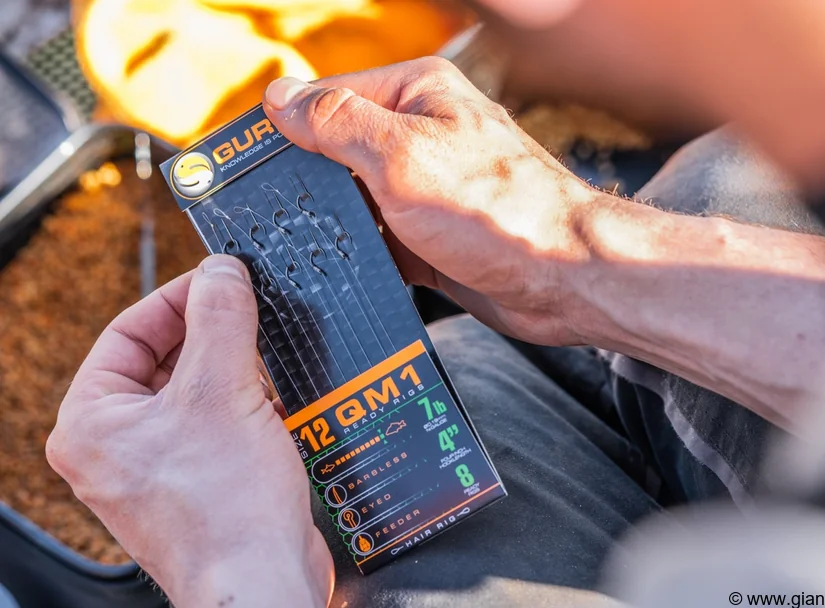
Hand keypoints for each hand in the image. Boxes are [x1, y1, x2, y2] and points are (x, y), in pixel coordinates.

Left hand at [47, 256, 332, 607]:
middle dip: (212, 334)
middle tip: (252, 312)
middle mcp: (116, 446)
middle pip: (163, 359)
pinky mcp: (195, 482)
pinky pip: (215, 423)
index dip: (178, 298)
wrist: (260, 582)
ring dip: (234, 369)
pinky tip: (274, 400)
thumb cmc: (225, 508)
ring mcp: (156, 467)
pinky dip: (244, 404)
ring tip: (267, 358)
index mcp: (93, 423)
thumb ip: (220, 319)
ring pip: (194, 391)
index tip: (221, 280)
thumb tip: (221, 271)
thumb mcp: (222, 390)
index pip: (129, 331)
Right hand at [263, 57, 599, 345]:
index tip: (245, 166)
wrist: (565, 280)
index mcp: (417, 95)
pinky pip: (380, 240)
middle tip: (265, 215)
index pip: (328, 99)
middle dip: (307, 184)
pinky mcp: (432, 236)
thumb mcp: (402, 157)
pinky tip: (338, 271)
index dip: (285, 132)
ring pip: (356, 201)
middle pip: (338, 152)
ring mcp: (427, 189)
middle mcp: (422, 136)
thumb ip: (338, 124)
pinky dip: (361, 255)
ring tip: (297, 247)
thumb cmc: (498, 211)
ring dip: (333, 224)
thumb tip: (281, 97)